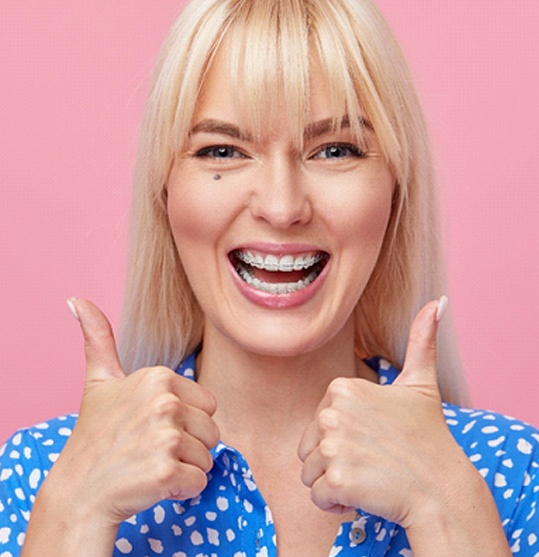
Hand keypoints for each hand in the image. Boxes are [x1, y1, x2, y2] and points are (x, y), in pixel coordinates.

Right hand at [51, 299, 219, 525]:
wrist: (79, 492)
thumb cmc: (95, 436)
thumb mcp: (99, 382)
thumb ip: (98, 339)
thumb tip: (77, 300)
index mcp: (158, 377)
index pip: (207, 405)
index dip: (185, 422)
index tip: (151, 427)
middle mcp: (164, 401)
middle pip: (212, 431)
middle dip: (188, 446)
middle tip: (150, 449)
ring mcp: (165, 436)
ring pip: (207, 457)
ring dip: (184, 469)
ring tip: (149, 465)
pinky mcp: (166, 471)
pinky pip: (199, 482)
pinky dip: (181, 490)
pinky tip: (152, 485)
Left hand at [298, 298, 464, 525]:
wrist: (442, 488)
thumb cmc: (428, 437)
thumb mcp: (422, 385)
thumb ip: (422, 341)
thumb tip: (438, 302)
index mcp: (343, 388)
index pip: (319, 422)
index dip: (342, 438)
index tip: (372, 440)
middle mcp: (332, 412)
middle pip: (309, 448)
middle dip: (334, 462)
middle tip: (370, 462)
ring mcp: (333, 445)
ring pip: (310, 474)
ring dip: (335, 484)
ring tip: (367, 478)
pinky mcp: (337, 479)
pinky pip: (318, 498)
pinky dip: (337, 505)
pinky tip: (363, 496)